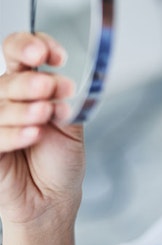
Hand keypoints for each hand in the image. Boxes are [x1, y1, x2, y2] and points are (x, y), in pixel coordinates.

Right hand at [0, 32, 84, 225]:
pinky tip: (33, 134)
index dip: (32, 46)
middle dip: (31, 83)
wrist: (53, 199)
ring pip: (0, 105)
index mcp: (27, 86)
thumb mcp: (71, 126)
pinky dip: (13, 134)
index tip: (54, 56)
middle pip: (9, 79)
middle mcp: (7, 100)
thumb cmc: (58, 161)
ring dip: (23, 108)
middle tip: (51, 89)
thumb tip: (61, 83)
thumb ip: (64, 102)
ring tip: (45, 113)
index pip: (19, 53)